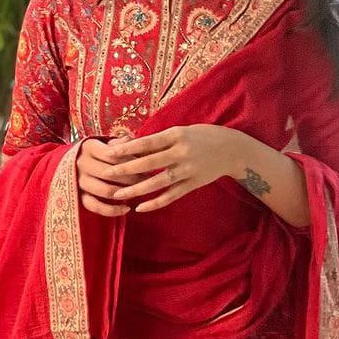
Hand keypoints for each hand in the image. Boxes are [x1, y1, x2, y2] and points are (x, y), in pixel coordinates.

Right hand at [76, 137, 139, 218]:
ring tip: (138, 191)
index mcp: (88, 146)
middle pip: (109, 173)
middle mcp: (80, 163)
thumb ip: (121, 144)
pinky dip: (112, 210)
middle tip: (146, 179)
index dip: (129, 159)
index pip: (111, 154)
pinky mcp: (79, 197)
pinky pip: (95, 206)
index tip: (145, 163)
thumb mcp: (111, 143)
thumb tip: (131, 141)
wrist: (84, 163)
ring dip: (124, 193)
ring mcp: (79, 181)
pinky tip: (127, 209)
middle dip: (130, 178)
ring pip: (104, 191)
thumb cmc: (104, 152)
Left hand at [95, 125, 236, 213]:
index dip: (128, 149)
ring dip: (137, 190)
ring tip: (119, 194)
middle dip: (126, 169)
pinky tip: (141, 208)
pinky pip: (172, 195)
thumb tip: (132, 143)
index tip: (109, 153)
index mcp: (176, 135)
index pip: (147, 143)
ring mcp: (188, 170)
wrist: (231, 148)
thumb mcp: (181, 131)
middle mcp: (181, 152)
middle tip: (107, 174)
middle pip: (149, 163)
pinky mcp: (193, 184)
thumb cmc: (202, 136)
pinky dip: (156, 203)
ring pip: (158, 182)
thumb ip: (160, 138)